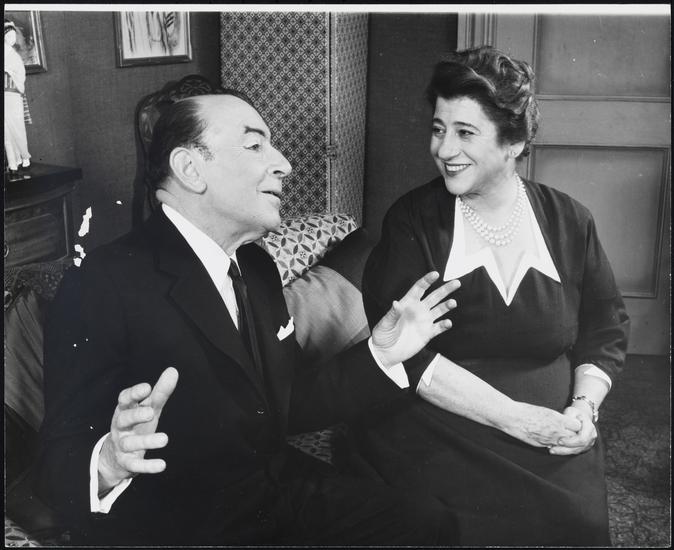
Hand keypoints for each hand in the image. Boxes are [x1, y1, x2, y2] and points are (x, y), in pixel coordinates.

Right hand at [98, 367, 178, 491]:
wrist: (115, 456)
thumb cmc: (136, 425)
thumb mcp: (148, 407)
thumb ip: (160, 392)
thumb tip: (173, 370)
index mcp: (125, 410)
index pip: (124, 400)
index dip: (133, 393)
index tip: (146, 387)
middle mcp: (120, 427)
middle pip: (124, 419)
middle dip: (136, 416)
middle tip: (151, 413)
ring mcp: (122, 445)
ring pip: (130, 443)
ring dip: (146, 441)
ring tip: (165, 439)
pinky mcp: (126, 462)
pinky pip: (135, 464)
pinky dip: (148, 466)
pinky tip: (162, 465)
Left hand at [371, 272, 459, 366]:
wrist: (385, 353)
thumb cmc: (382, 335)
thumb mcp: (385, 324)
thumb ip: (392, 314)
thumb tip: (396, 303)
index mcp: (407, 304)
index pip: (419, 289)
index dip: (427, 280)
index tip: (435, 274)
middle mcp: (418, 310)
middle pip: (434, 296)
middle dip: (445, 289)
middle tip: (456, 282)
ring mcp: (424, 321)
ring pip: (439, 310)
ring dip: (447, 305)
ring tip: (453, 303)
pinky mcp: (428, 333)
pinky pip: (439, 327)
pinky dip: (445, 325)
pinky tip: (448, 323)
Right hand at [501, 402, 581, 447]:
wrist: (512, 417)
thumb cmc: (525, 411)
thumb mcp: (545, 411)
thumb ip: (556, 419)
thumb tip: (562, 422)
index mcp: (558, 420)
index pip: (578, 426)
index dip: (575, 424)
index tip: (571, 422)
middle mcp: (556, 431)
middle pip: (574, 437)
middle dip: (572, 434)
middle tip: (567, 430)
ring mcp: (549, 440)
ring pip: (564, 444)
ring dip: (563, 440)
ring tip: (556, 434)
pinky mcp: (541, 445)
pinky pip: (552, 446)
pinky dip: (552, 443)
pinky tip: (546, 437)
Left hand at [547, 406, 596, 454]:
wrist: (581, 417)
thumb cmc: (575, 413)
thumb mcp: (572, 411)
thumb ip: (569, 417)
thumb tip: (563, 422)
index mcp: (589, 428)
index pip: (582, 439)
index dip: (571, 442)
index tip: (559, 441)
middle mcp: (591, 437)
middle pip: (579, 447)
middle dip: (565, 449)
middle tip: (553, 449)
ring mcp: (588, 443)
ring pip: (576, 451)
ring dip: (563, 452)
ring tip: (552, 450)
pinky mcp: (583, 447)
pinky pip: (574, 451)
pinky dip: (564, 451)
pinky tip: (555, 449)